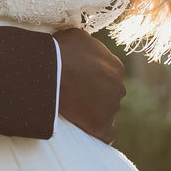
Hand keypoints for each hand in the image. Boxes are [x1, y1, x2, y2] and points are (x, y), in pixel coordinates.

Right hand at [54, 28, 126, 144]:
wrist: (51, 72)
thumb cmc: (62, 50)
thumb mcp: (78, 36)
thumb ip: (90, 44)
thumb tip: (88, 47)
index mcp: (116, 67)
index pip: (108, 75)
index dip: (92, 78)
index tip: (78, 80)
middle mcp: (119, 88)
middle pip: (109, 94)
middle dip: (95, 95)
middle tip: (74, 95)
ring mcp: (112, 109)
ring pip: (107, 113)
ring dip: (94, 112)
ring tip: (74, 110)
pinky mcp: (103, 127)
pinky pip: (106, 134)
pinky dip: (98, 132)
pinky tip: (86, 129)